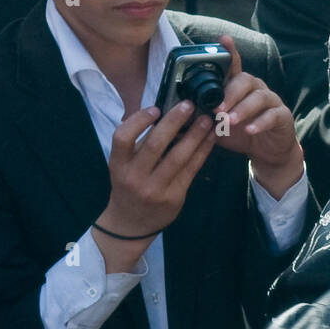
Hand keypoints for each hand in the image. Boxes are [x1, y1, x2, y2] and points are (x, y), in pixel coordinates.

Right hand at [94, 101, 215, 266]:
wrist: (130, 223)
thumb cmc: (128, 185)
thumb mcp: (124, 166)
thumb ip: (139, 144)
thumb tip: (166, 112)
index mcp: (118, 165)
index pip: (122, 138)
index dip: (138, 121)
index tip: (156, 108)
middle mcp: (134, 177)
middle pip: (155, 145)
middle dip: (174, 122)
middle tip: (189, 105)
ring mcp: (155, 189)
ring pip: (178, 157)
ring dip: (195, 135)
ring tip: (207, 120)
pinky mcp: (173, 197)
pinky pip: (191, 169)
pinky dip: (203, 151)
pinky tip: (210, 138)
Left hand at [212, 35, 303, 197]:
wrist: (267, 150)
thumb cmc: (239, 133)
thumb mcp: (217, 126)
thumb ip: (200, 118)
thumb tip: (173, 115)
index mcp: (239, 87)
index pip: (234, 66)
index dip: (230, 52)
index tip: (223, 40)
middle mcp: (256, 88)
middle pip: (245, 80)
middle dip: (230, 93)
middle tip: (216, 109)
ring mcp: (271, 101)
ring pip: (259, 97)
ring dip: (243, 108)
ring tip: (230, 121)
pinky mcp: (282, 116)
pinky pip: (273, 115)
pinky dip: (260, 122)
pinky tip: (250, 130)